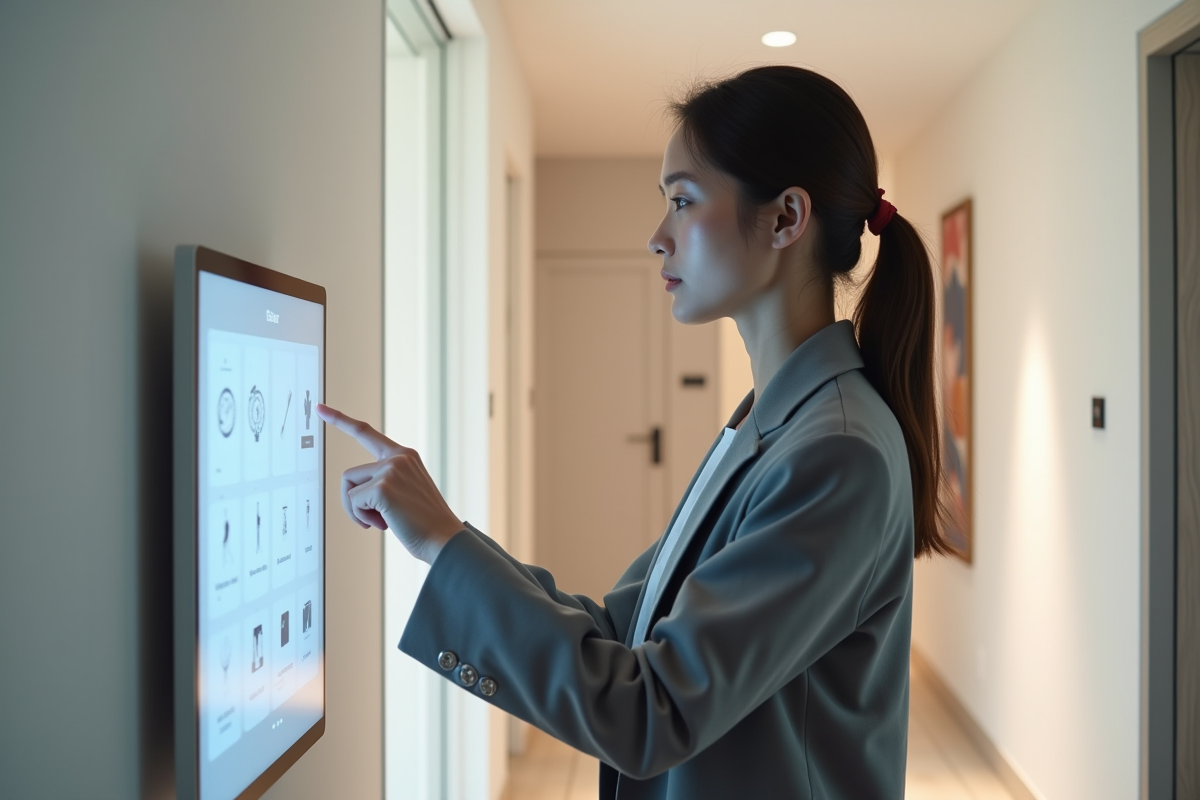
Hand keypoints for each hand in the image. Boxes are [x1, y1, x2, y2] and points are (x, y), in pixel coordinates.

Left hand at [316, 403, 464, 563]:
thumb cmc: (424, 522)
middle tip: (370, 522)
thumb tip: (354, 493)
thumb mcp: (405, 491)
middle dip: (353, 503)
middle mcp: (398, 457)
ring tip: (382, 522)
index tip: (320, 408)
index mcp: (405, 455)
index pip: (366, 433)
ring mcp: (391, 469)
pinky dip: (362, 518)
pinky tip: (384, 524)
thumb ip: (383, 481)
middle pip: (350, 475)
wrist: (443, 539)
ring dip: (358, 511)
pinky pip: (353, 502)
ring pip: (349, 488)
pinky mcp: (382, 487)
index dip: (341, 420)